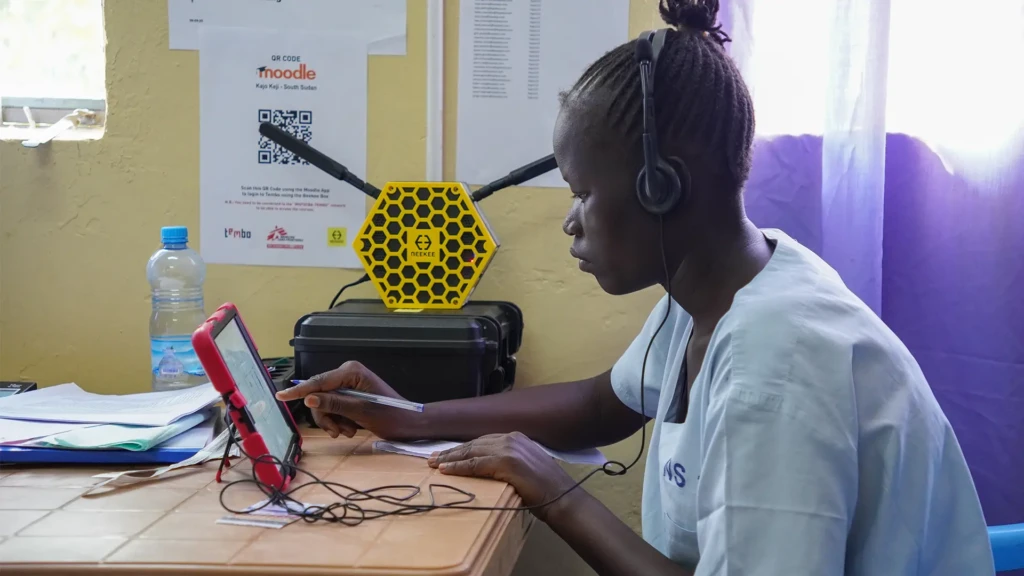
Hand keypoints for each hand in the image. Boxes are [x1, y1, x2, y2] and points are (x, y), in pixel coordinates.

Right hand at [275, 361, 414, 439]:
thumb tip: (309, 398)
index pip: (318, 381)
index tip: (281, 396)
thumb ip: (334, 403)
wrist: (409, 424)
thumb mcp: (360, 411)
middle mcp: (347, 375)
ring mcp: (348, 386)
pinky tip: (352, 428)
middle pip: (319, 395)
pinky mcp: (350, 396)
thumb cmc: (390, 415)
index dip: (299, 390)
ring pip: (325, 405)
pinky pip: (334, 409)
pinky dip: (339, 421)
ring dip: (334, 421)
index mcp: (350, 371)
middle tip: (337, 432)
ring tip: (349, 431)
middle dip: (326, 416)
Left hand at [427, 432, 579, 521]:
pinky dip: (458, 467)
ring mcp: (508, 449)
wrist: (561, 496)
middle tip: (433, 458)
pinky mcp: (505, 462)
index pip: (482, 442)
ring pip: (470, 452)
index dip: (463, 448)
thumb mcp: (526, 467)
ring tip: (434, 464)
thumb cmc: (546, 488)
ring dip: (450, 459)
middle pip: (473, 444)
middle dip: (452, 452)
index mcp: (516, 437)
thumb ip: (508, 462)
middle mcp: (510, 438)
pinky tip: (445, 470)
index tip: (447, 455)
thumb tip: (488, 469)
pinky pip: (474, 464)